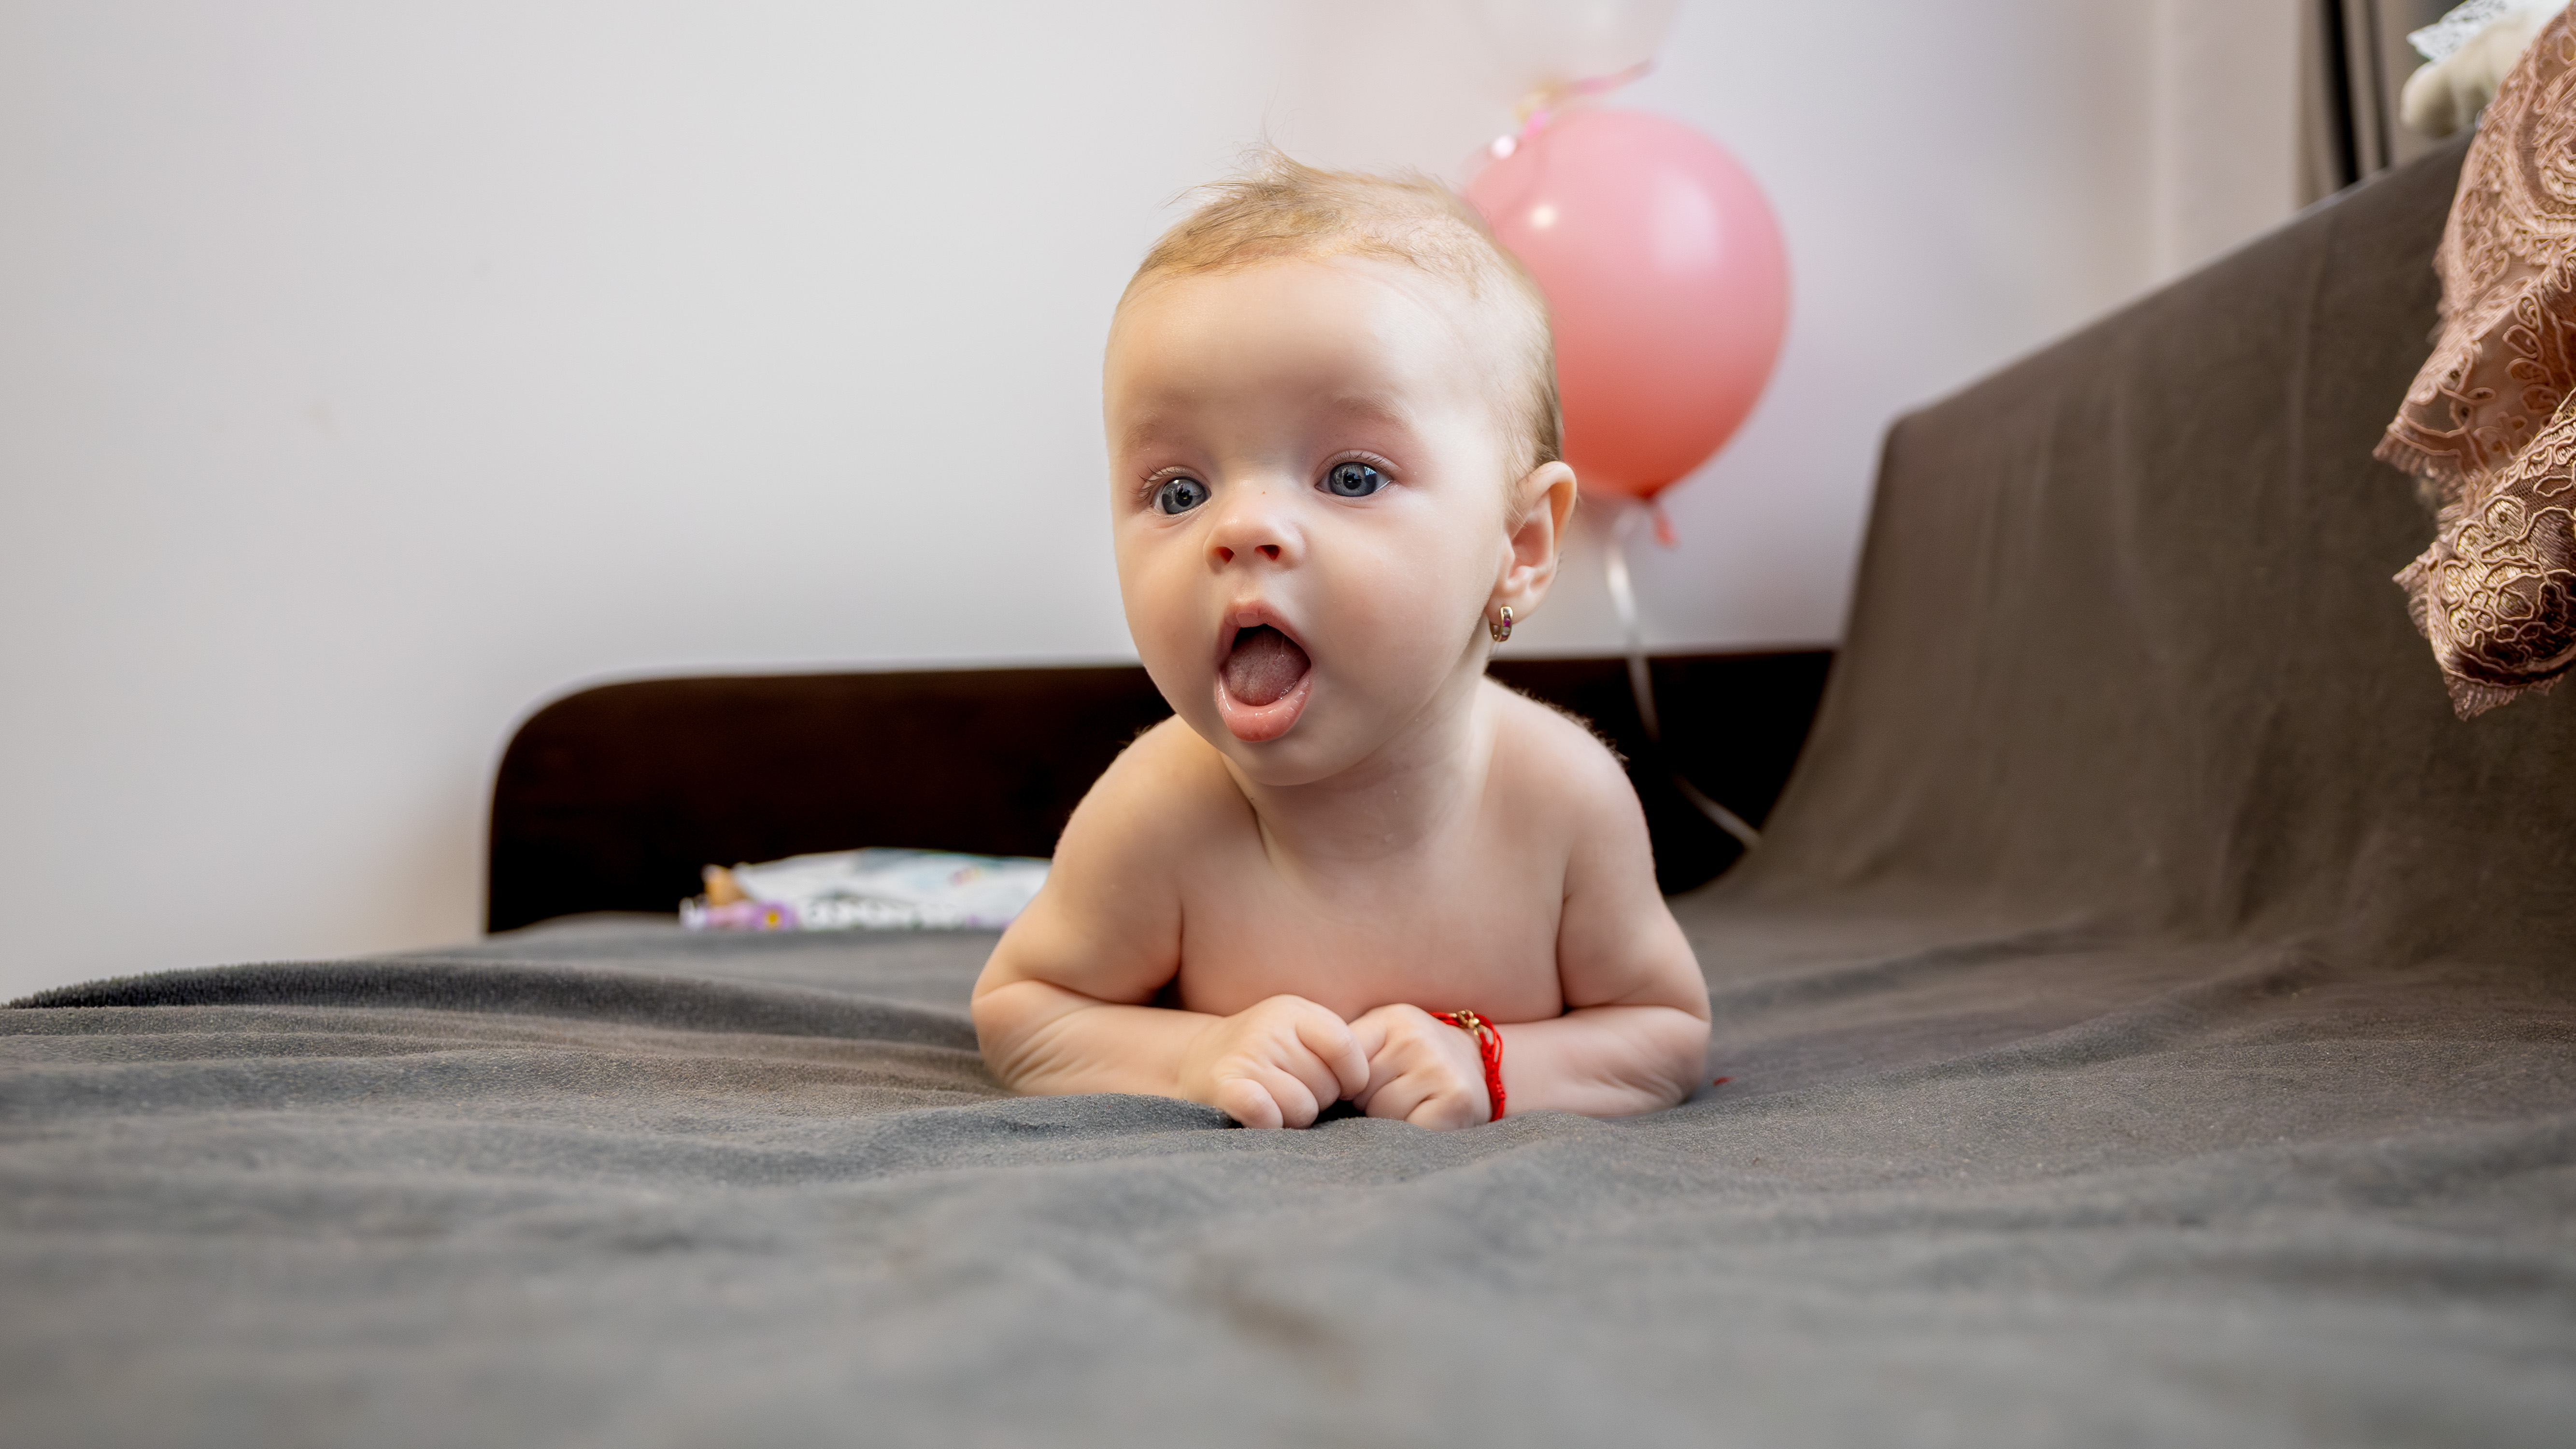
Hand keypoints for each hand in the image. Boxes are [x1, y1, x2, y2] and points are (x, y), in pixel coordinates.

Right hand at [1178, 995, 1368, 1128]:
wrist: (1196, 1059)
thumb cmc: (1265, 1053)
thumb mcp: (1298, 1031)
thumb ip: (1335, 1045)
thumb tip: (1369, 1081)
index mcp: (1295, 1012)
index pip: (1345, 1046)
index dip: (1353, 1076)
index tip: (1344, 1087)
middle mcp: (1269, 1029)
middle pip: (1326, 1085)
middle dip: (1318, 1099)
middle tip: (1294, 1092)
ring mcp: (1245, 1055)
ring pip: (1302, 1108)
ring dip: (1294, 1118)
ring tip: (1275, 1103)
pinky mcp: (1222, 1084)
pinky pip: (1262, 1109)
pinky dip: (1269, 1121)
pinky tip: (1264, 1118)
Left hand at [1349, 1005, 1490, 1129]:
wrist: (1483, 1065)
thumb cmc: (1418, 1057)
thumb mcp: (1383, 1039)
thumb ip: (1348, 1051)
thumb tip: (1305, 1084)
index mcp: (1391, 1020)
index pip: (1340, 1062)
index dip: (1344, 1085)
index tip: (1355, 1090)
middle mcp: (1415, 1039)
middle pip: (1357, 1092)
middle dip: (1368, 1103)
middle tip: (1396, 1095)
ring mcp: (1438, 1068)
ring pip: (1380, 1114)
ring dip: (1389, 1121)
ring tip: (1412, 1106)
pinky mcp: (1456, 1100)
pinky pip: (1407, 1132)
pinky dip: (1411, 1134)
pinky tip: (1426, 1118)